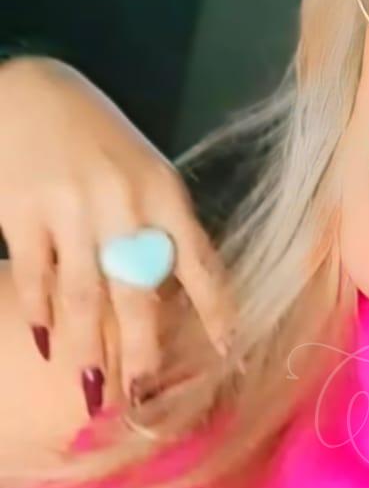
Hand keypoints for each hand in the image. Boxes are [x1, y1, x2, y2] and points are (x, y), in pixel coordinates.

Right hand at [0, 56, 237, 416]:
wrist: (26, 90)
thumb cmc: (96, 138)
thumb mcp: (144, 171)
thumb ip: (161, 229)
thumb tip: (178, 303)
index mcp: (164, 191)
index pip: (199, 263)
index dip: (215, 313)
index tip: (228, 357)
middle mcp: (123, 201)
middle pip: (139, 292)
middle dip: (143, 352)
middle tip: (144, 398)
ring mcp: (71, 207)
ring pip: (85, 295)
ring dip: (89, 348)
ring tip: (93, 390)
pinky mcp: (22, 211)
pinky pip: (35, 277)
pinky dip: (41, 314)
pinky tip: (48, 344)